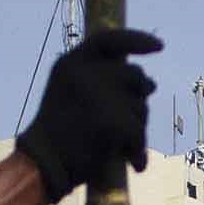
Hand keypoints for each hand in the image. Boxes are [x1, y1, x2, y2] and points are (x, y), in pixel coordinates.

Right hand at [15, 27, 161, 204]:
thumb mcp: (69, 92)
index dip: (137, 41)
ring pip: (140, 106)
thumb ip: (100, 79)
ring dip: (138, 127)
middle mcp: (86, 72)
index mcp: (72, 62)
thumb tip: (149, 81)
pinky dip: (139, 151)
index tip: (160, 46)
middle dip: (140, 96)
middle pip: (134, 75)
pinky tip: (135, 164)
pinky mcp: (111, 120)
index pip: (110, 40)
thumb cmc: (58, 135)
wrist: (43, 164)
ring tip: (124, 146)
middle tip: (136, 118)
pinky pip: (139, 133)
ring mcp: (99, 94)